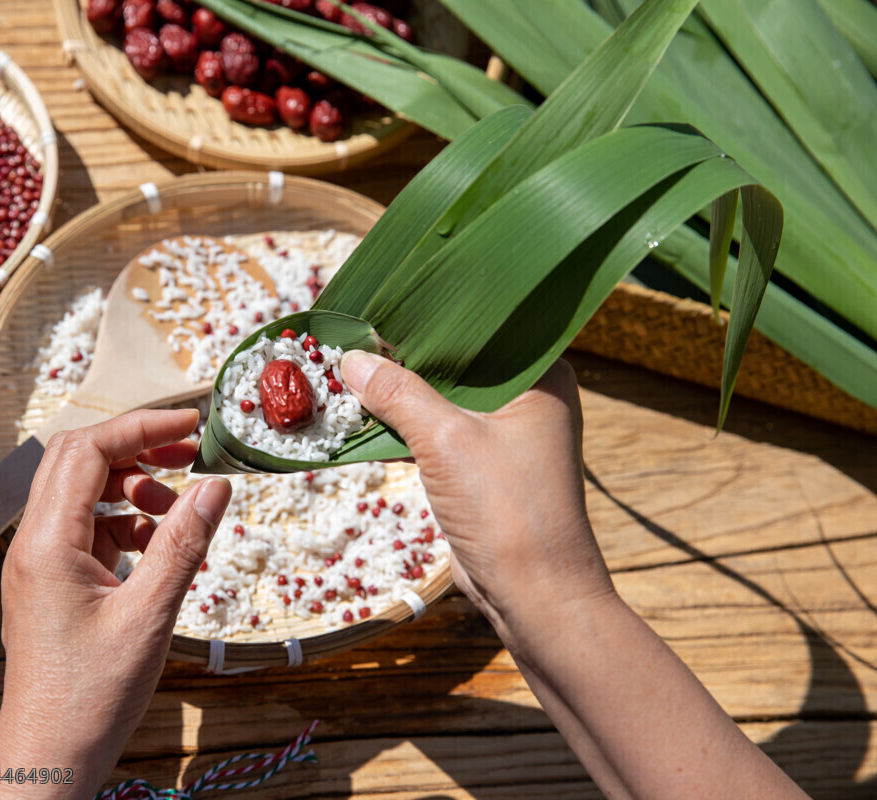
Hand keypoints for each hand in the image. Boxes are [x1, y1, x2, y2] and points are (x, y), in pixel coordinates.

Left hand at [0, 409, 231, 799]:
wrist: (48, 757)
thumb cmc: (89, 698)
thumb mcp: (150, 616)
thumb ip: (183, 544)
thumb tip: (216, 487)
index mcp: (47, 543)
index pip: (88, 450)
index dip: (142, 426)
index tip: (191, 424)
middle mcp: (32, 544)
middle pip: (78, 460)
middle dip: (136, 448)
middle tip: (189, 454)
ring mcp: (37, 563)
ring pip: (82, 493)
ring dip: (131, 486)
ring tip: (178, 508)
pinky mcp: (50, 583)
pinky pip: (86, 529)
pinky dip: (124, 522)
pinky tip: (158, 546)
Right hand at [341, 353, 806, 799]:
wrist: (534, 595)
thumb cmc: (506, 510)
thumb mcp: (444, 441)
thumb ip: (398, 394)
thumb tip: (351, 359)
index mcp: (543, 375)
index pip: (487, 324)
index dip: (437, 309)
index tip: (386, 295)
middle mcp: (532, 397)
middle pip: (464, 359)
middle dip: (413, 350)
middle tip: (361, 325)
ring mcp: (510, 433)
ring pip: (450, 395)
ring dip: (408, 387)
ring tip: (357, 360)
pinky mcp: (488, 464)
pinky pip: (445, 427)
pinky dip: (413, 419)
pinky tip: (373, 407)